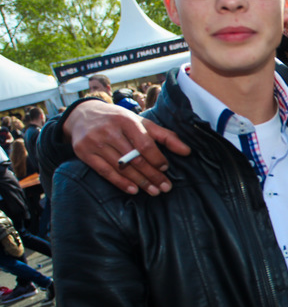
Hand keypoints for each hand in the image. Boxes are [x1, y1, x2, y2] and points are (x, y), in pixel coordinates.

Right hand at [64, 101, 190, 194]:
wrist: (82, 115)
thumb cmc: (119, 121)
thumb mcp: (141, 123)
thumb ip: (165, 136)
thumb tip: (187, 151)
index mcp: (126, 120)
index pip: (145, 144)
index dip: (157, 159)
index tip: (166, 169)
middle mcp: (109, 130)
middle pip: (134, 158)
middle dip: (152, 175)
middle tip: (165, 187)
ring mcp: (95, 142)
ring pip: (122, 167)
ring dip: (140, 182)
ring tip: (154, 191)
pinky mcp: (84, 152)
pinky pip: (105, 171)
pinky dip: (120, 183)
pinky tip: (133, 190)